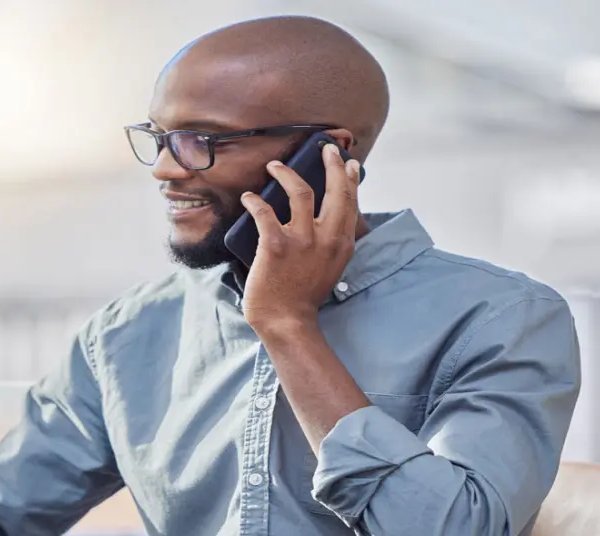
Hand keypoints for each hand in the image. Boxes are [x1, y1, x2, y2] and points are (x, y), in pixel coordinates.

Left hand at [240, 142, 361, 334]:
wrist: (286, 321)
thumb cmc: (304, 296)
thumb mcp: (330, 267)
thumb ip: (331, 243)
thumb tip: (326, 220)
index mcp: (341, 243)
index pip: (350, 202)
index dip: (349, 178)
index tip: (348, 162)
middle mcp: (326, 238)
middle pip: (334, 190)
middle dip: (330, 164)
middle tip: (323, 149)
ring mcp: (301, 241)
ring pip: (300, 192)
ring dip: (287, 174)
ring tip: (275, 166)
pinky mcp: (275, 246)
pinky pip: (265, 212)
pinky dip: (255, 201)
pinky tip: (249, 197)